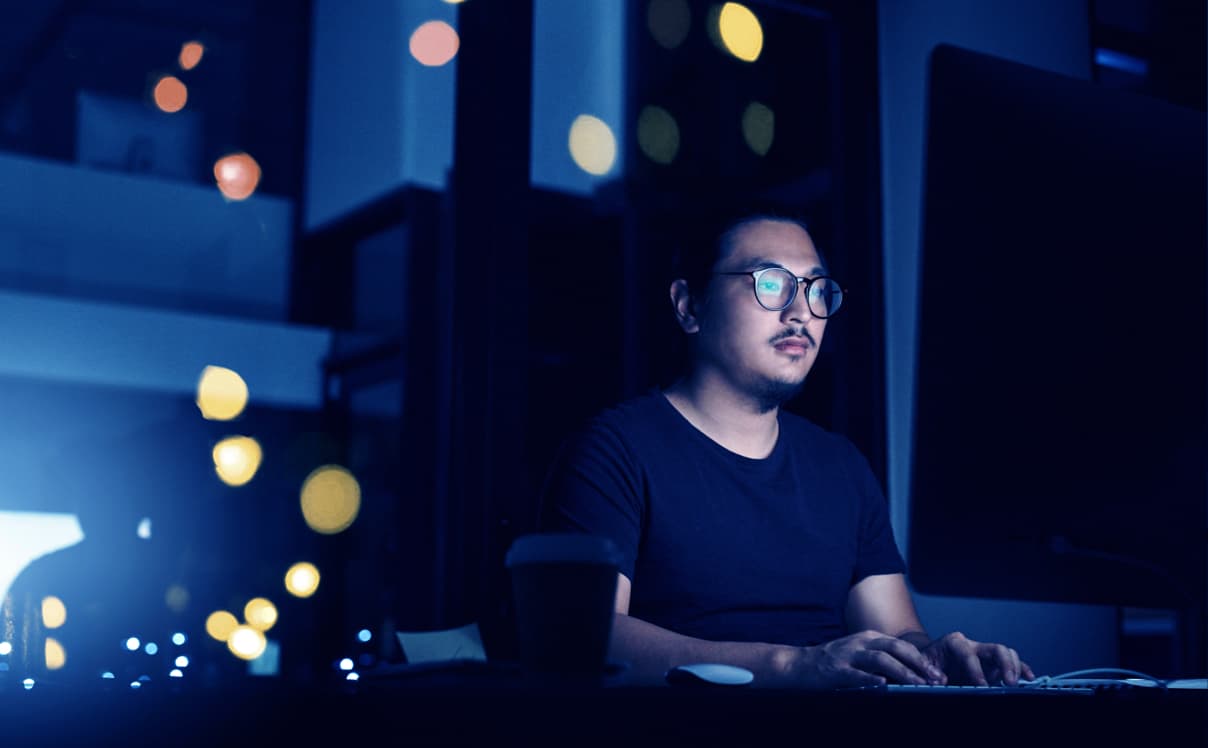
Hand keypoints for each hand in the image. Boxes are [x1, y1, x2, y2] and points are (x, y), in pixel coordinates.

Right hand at [778, 630, 946, 688]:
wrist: (800, 664)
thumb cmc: (834, 661)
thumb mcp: (858, 652)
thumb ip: (881, 657)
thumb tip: (911, 671)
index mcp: (868, 638)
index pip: (901, 645)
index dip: (921, 659)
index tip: (938, 674)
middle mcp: (860, 643)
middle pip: (895, 648)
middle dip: (918, 664)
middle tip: (935, 679)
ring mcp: (847, 655)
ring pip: (880, 659)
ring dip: (902, 672)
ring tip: (918, 685)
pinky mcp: (835, 670)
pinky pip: (856, 674)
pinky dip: (871, 679)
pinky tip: (883, 686)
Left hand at [917, 631, 1034, 685]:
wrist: (927, 663)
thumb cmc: (925, 664)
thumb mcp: (922, 667)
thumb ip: (930, 673)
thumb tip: (940, 681)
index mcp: (953, 643)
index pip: (967, 653)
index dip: (975, 669)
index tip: (981, 685)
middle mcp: (972, 646)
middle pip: (994, 648)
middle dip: (1004, 664)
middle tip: (1008, 683)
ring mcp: (984, 655)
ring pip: (1006, 653)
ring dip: (1014, 667)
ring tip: (1014, 683)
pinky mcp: (992, 665)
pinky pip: (1011, 664)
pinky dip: (1021, 669)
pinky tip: (1029, 678)